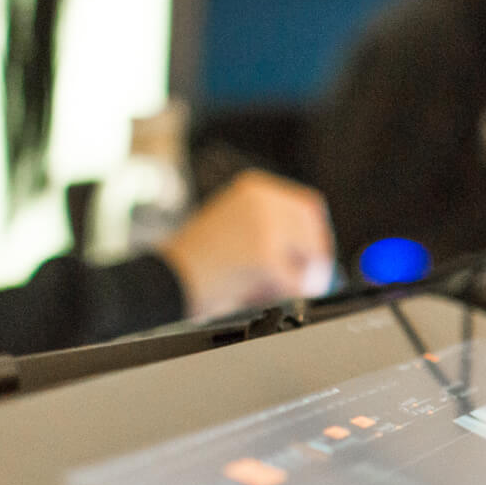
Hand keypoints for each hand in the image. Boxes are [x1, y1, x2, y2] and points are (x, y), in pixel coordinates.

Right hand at [158, 170, 333, 317]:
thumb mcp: (240, 230)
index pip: (307, 209)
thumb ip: (278, 236)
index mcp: (256, 190)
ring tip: (255, 285)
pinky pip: (295, 283)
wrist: (164, 279)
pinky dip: (281, 294)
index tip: (318, 260)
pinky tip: (251, 292)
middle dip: (312, 263)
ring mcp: (265, 226)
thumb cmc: (198, 261)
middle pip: (313, 234)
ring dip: (292, 280)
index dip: (316, 238)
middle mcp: (263, 200)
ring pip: (307, 261)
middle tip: (304, 282)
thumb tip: (320, 261)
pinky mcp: (265, 256)